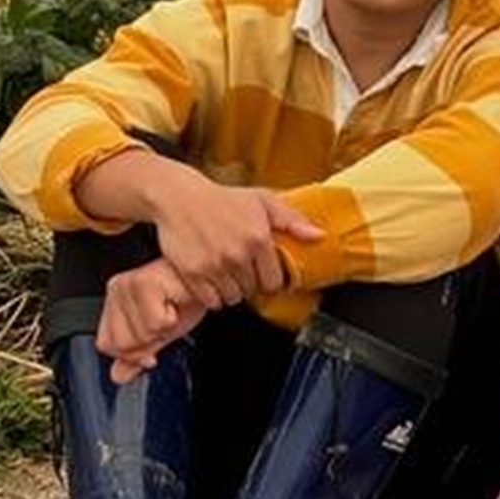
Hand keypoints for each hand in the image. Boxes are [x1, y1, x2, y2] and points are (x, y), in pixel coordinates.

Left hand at [97, 258, 209, 383]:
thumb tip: (118, 376)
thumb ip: (139, 353)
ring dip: (165, 328)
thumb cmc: (189, 297)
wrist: (212, 279)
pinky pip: (155, 323)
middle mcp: (117, 288)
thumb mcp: (161, 332)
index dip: (132, 354)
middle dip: (152, 341)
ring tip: (173, 308)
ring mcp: (128, 285)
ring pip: (140, 335)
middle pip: (122, 344)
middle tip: (167, 318)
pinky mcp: (144, 283)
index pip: (106, 344)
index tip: (152, 347)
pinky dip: (173, 319)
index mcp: (115, 298)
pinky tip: (177, 302)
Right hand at [151, 171, 322, 305]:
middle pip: (254, 291)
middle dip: (251, 283)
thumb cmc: (222, 199)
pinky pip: (211, 301)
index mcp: (258, 238)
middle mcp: (238, 254)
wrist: (180, 197)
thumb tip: (319, 236)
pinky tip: (213, 280)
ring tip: (228, 274)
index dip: (270, 279)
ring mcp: (215, 265)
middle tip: (243, 270)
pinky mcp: (193, 272)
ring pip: (233, 298)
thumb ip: (292, 220)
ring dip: (232, 291)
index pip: (275, 281)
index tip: (263, 273)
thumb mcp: (262, 201)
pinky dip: (213, 296)